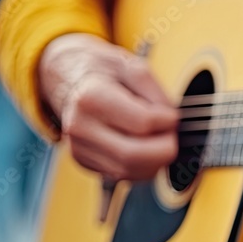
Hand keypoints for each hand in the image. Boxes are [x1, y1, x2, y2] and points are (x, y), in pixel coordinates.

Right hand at [38, 33, 178, 180]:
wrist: (70, 79)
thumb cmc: (104, 72)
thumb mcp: (132, 66)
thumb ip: (156, 92)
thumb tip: (171, 121)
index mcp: (91, 97)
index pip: (143, 123)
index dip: (168, 120)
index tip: (172, 115)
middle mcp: (80, 127)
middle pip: (133, 155)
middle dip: (165, 149)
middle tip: (172, 135)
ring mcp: (79, 148)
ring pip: (129, 171)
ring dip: (156, 161)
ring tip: (159, 140)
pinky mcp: (84, 162)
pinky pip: (122, 175)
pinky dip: (143, 167)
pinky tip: (145, 149)